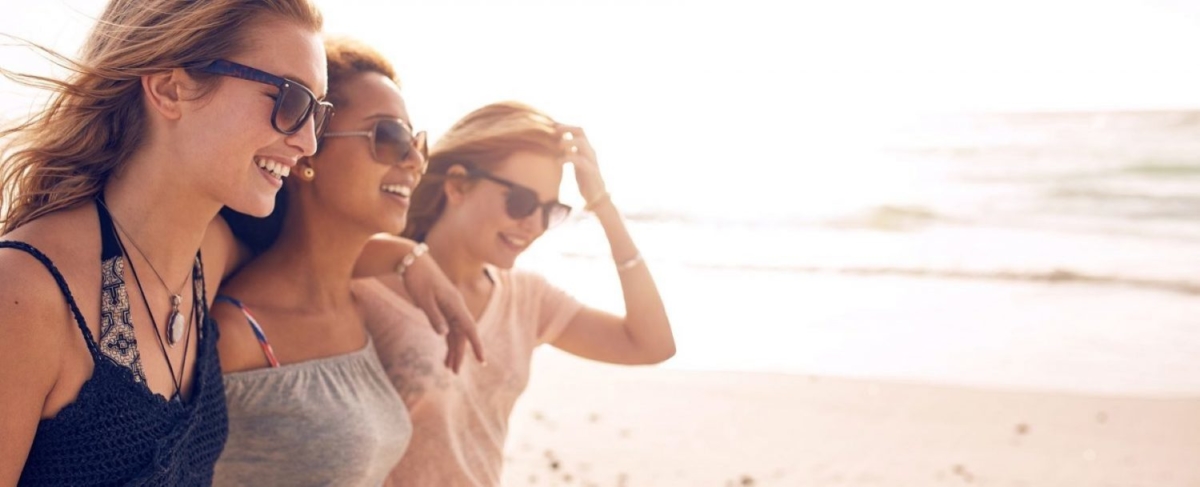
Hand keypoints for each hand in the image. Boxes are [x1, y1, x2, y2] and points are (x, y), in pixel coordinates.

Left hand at [402, 253, 485, 372]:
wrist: (412, 260)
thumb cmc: (418, 278)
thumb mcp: (423, 299)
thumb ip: (434, 317)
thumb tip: (444, 334)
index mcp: (455, 304)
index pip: (469, 328)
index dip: (476, 345)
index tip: (482, 360)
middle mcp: (455, 306)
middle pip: (461, 334)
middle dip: (459, 354)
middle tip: (454, 373)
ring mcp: (450, 307)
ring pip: (455, 333)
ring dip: (453, 349)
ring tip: (449, 368)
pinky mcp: (442, 306)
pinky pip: (448, 327)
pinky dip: (447, 340)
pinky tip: (445, 352)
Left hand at [557, 124, 606, 203]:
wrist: (597, 197)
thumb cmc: (585, 180)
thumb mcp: (576, 164)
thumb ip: (570, 153)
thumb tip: (556, 145)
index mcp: (586, 149)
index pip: (577, 130)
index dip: (565, 125)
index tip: (551, 124)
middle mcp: (590, 151)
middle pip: (580, 131)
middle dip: (566, 128)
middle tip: (553, 131)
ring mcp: (592, 160)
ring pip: (581, 143)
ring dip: (567, 142)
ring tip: (557, 146)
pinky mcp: (591, 171)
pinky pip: (579, 160)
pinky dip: (567, 158)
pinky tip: (558, 162)